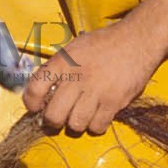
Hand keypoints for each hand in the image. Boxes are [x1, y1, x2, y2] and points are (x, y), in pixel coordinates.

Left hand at [22, 21, 163, 134]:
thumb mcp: (74, 48)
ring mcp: (96, 91)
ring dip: (75, 124)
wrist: (136, 41)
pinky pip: (97, 127)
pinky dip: (95, 125)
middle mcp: (76, 77)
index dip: (31, 103)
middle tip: (58, 118)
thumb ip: (58, 68)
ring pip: (75, 125)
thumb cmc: (103, 44)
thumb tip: (43, 91)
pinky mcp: (114, 102)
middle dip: (53, 121)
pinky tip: (97, 115)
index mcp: (63, 62)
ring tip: (80, 115)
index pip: (34, 88)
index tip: (36, 108)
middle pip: (54, 115)